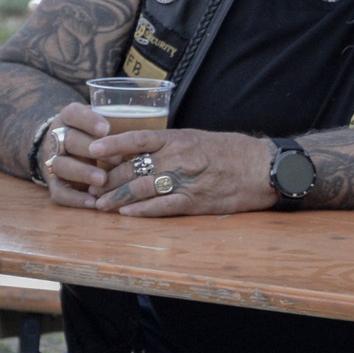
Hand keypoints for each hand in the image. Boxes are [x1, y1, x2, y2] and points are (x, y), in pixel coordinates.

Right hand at [37, 102, 114, 207]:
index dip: (88, 121)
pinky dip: (75, 198)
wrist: (65, 151)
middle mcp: (57, 138)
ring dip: (83, 173)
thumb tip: (144, 128)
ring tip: (103, 179)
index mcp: (68, 119)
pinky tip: (93, 202)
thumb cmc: (94, 135)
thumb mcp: (100, 124)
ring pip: (61, 165)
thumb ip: (116, 123)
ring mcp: (53, 161)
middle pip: (69, 140)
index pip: (74, 114)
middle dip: (90, 149)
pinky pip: (59, 192)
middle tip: (116, 159)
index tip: (106, 129)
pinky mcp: (53, 183)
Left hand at [85, 128, 279, 216]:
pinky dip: (141, 211)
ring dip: (117, 198)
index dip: (112, 144)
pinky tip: (126, 214)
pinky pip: (162, 207)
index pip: (138, 138)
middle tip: (90, 185)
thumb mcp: (199, 138)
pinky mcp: (195, 202)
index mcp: (179, 138)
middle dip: (108, 178)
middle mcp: (179, 157)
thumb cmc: (232, 152)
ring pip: (142, 189)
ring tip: (100, 204)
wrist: (263, 168)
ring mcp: (186, 180)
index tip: (91, 148)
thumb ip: (172, 144)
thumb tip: (143, 150)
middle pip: (133, 167)